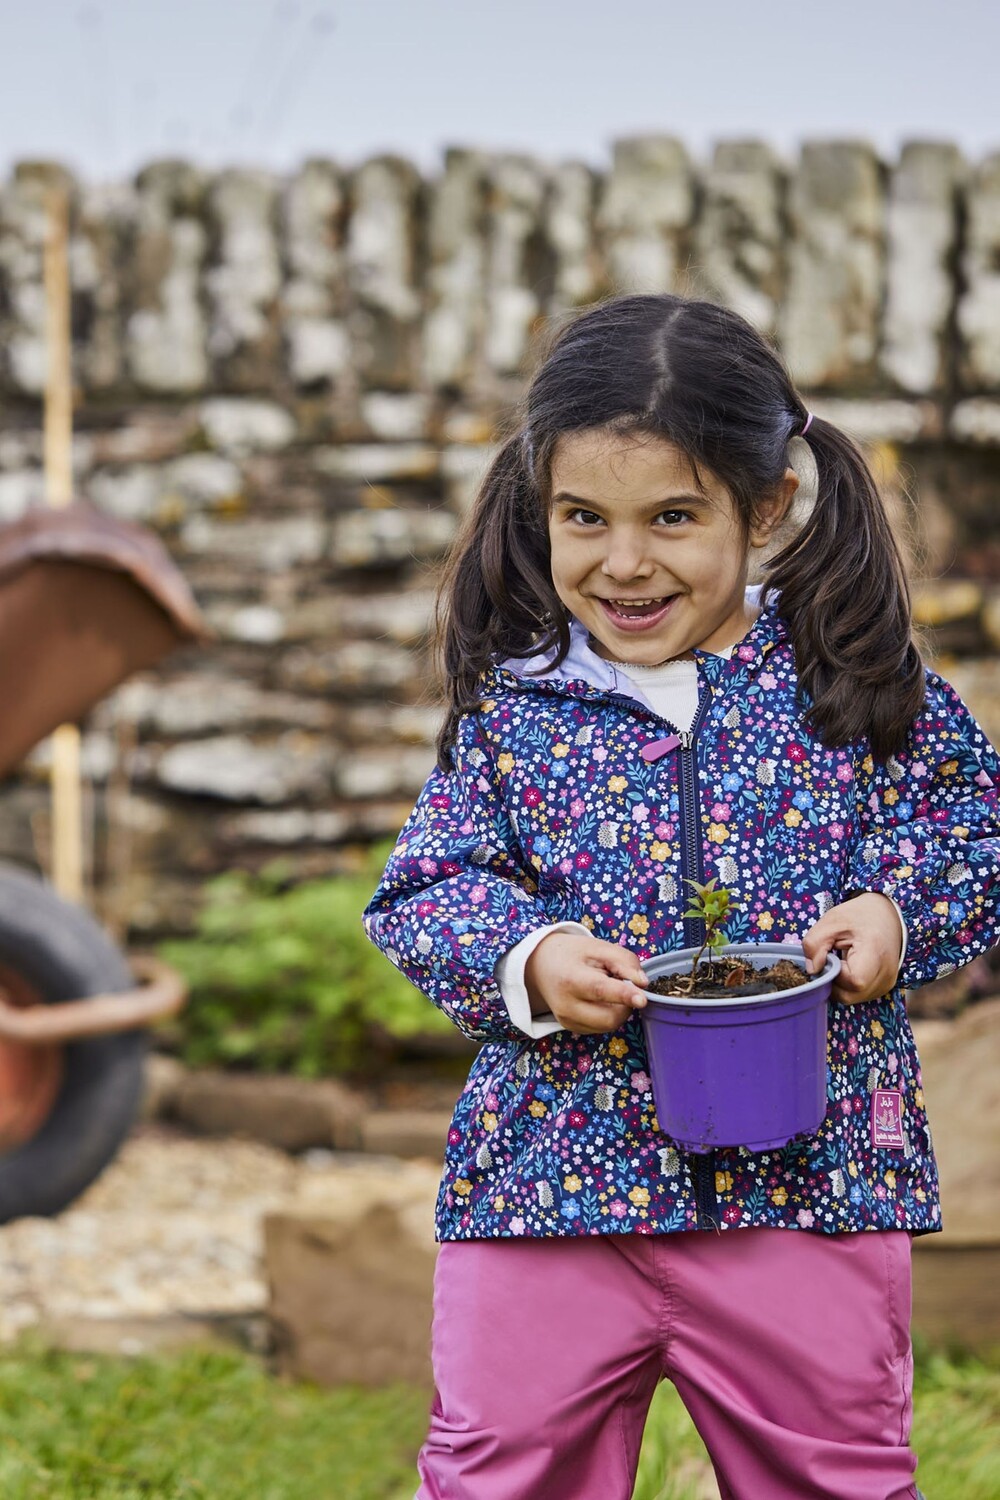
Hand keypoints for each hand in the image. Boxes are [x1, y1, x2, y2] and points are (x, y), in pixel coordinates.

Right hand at [524, 931, 647, 1034]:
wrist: (540, 966)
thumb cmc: (572, 954)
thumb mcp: (598, 947)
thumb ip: (624, 961)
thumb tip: (643, 983)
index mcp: (570, 979)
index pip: (599, 990)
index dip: (624, 995)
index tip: (642, 999)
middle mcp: (566, 1006)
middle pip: (609, 1018)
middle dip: (626, 1004)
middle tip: (623, 984)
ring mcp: (567, 1021)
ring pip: (609, 1025)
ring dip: (619, 1010)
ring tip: (608, 989)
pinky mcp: (571, 1028)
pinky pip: (601, 1028)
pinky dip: (609, 1015)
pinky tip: (600, 1000)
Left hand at [801, 893, 902, 1004]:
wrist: (886, 915)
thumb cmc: (859, 916)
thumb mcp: (830, 921)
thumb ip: (814, 944)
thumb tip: (811, 971)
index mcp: (876, 953)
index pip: (853, 981)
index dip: (834, 973)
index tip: (831, 955)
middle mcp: (886, 973)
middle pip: (850, 995)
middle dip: (832, 982)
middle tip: (832, 960)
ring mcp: (886, 983)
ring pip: (852, 998)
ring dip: (839, 985)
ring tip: (841, 961)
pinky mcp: (883, 987)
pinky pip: (859, 996)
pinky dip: (848, 986)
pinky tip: (849, 968)